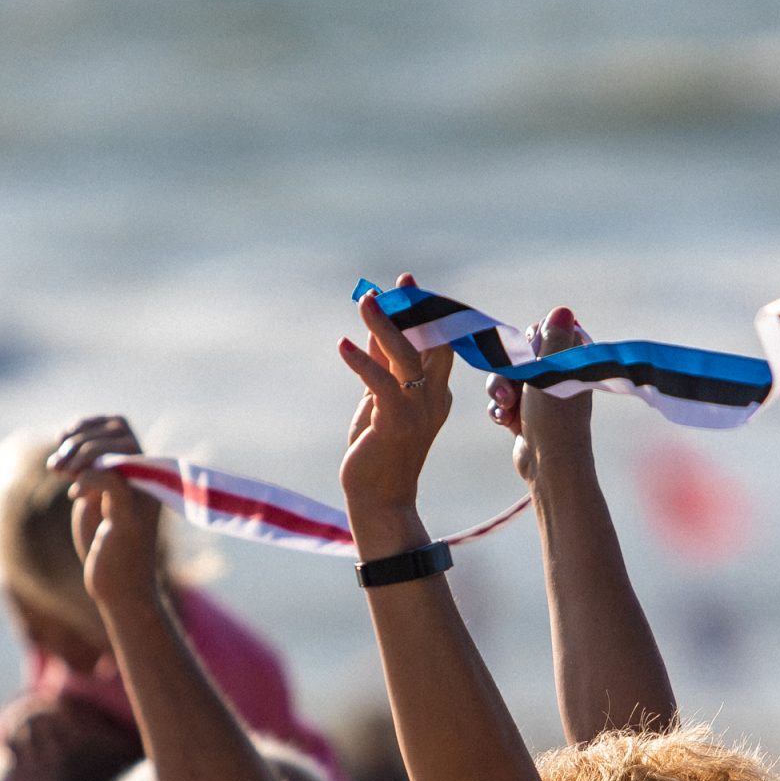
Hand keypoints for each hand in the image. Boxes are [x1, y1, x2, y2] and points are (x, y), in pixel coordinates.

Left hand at [50, 415, 161, 609]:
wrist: (121, 591)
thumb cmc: (107, 548)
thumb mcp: (94, 499)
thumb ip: (90, 471)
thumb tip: (71, 441)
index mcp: (142, 471)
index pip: (118, 425)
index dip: (88, 424)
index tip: (62, 438)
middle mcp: (149, 479)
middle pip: (118, 431)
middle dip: (78, 440)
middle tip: (54, 466)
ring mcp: (143, 496)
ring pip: (118, 449)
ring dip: (80, 454)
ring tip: (58, 473)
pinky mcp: (130, 517)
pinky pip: (111, 479)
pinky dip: (87, 478)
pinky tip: (73, 494)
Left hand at [339, 279, 454, 529]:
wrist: (379, 499)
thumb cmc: (378, 451)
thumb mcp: (380, 401)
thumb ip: (381, 367)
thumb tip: (374, 330)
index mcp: (436, 393)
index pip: (437, 343)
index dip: (423, 312)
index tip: (407, 286)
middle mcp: (435, 398)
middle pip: (433, 342)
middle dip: (417, 308)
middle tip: (401, 281)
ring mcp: (419, 410)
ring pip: (407, 355)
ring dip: (385, 324)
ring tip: (365, 300)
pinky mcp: (397, 422)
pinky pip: (382, 383)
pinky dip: (362, 361)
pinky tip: (343, 345)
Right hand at [488, 306, 593, 488]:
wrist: (547, 464)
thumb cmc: (554, 416)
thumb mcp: (550, 371)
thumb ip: (552, 339)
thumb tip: (563, 309)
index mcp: (570, 359)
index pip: (543, 330)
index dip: (528, 343)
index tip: (528, 357)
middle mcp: (556, 374)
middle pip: (517, 354)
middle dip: (507, 371)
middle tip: (512, 389)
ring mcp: (539, 396)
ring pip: (505, 377)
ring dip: (500, 391)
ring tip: (506, 408)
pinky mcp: (524, 414)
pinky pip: (502, 401)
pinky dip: (500, 410)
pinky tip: (505, 422)